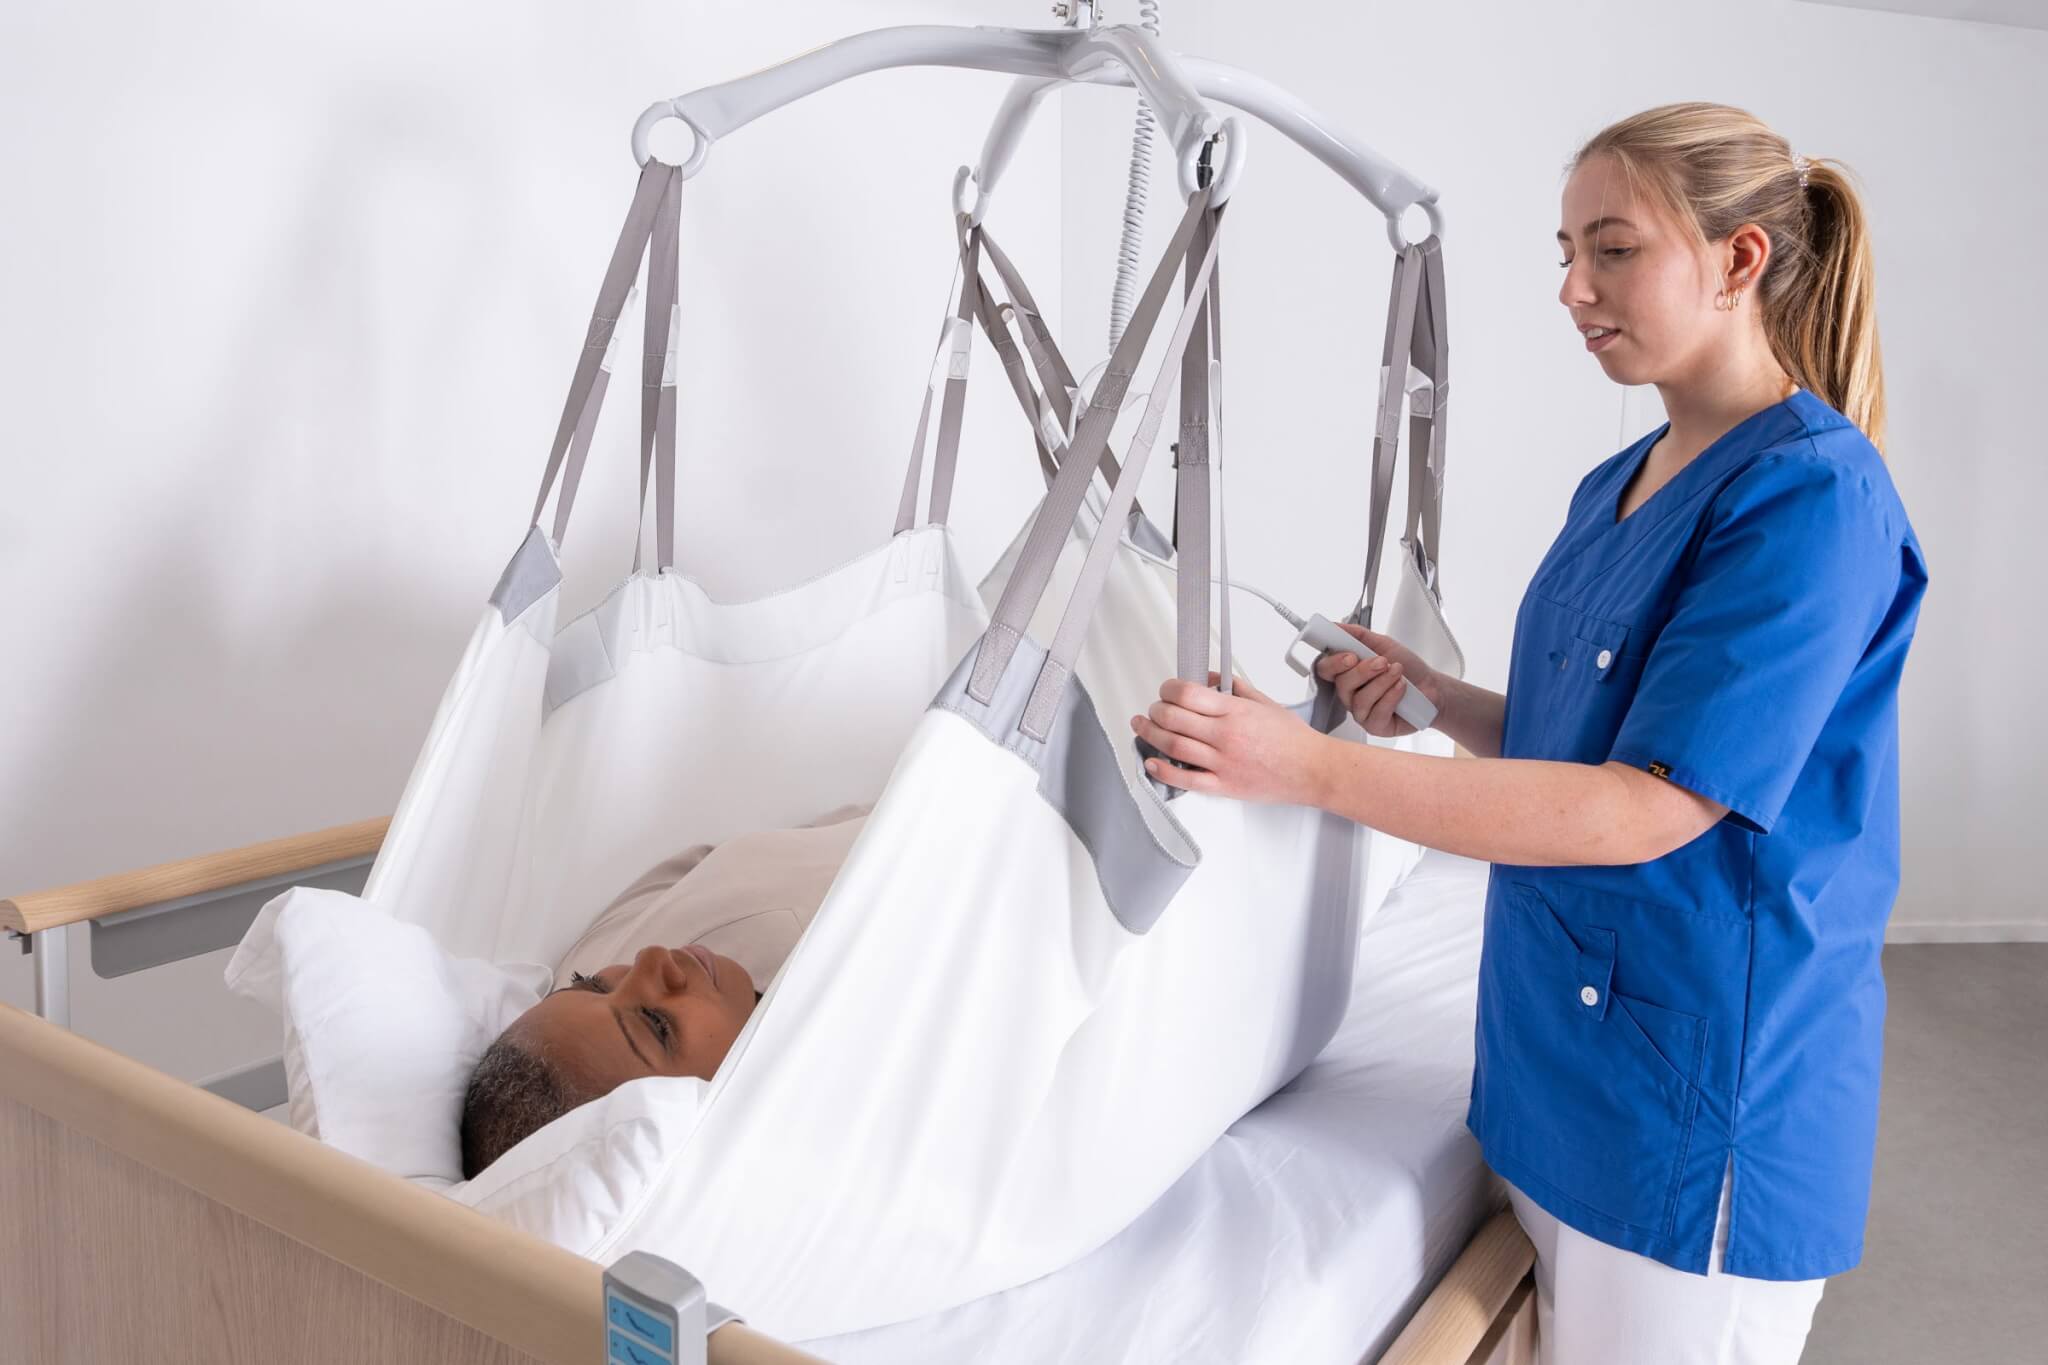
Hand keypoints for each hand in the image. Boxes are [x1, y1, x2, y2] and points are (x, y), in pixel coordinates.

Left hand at [1128, 672, 1320, 803]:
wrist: (1313, 770)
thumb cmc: (1293, 739)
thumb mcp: (1264, 703)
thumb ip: (1234, 687)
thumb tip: (1208, 676)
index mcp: (1235, 711)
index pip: (1187, 693)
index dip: (1168, 689)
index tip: (1165, 690)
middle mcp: (1226, 735)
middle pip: (1173, 718)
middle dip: (1155, 710)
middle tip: (1152, 709)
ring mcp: (1223, 762)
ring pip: (1173, 745)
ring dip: (1150, 735)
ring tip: (1142, 728)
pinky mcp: (1224, 786)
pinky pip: (1185, 779)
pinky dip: (1163, 770)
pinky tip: (1151, 762)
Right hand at [1311, 624, 1446, 737]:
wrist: (1432, 687)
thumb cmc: (1407, 668)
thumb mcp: (1383, 644)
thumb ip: (1358, 635)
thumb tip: (1335, 626)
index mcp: (1347, 673)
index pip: (1325, 669)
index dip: (1333, 663)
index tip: (1351, 655)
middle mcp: (1350, 694)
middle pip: (1341, 684)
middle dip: (1364, 670)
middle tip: (1383, 661)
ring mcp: (1361, 712)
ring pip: (1359, 699)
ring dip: (1382, 682)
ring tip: (1399, 673)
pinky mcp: (1375, 726)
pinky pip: (1376, 713)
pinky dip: (1391, 697)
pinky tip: (1401, 688)